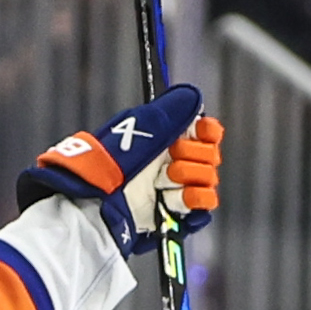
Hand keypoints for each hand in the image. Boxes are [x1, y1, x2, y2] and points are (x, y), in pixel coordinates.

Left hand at [28, 85, 218, 254]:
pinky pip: (205, 207)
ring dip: (186, 182)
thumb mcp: (142, 127)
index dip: (206, 132)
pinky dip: (195, 202)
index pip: (206, 131)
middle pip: (211, 156)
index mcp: (168, 138)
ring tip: (161, 186)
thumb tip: (194, 95)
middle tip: (168, 163)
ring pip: (208, 181)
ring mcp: (177, 188)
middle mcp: (176, 161)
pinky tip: (175, 202)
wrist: (100, 200)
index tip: (198, 134)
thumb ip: (172, 111)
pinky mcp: (178, 214)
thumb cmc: (114, 161)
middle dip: (191, 158)